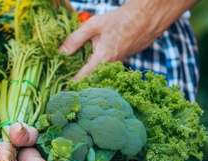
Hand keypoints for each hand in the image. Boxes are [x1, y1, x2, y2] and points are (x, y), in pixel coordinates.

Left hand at [59, 0, 197, 79]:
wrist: (148, 18)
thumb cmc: (121, 20)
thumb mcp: (93, 26)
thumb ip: (75, 39)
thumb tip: (60, 52)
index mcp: (102, 60)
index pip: (82, 79)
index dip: (69, 87)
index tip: (60, 95)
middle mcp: (110, 68)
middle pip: (90, 81)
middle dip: (77, 85)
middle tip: (63, 90)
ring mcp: (117, 66)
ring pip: (99, 76)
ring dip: (87, 79)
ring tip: (72, 82)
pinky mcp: (121, 63)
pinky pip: (106, 70)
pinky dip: (96, 71)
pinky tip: (87, 67)